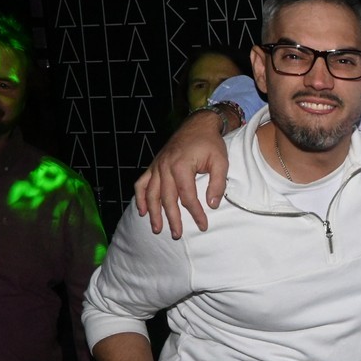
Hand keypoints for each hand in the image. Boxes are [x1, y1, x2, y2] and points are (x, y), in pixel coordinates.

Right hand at [134, 111, 229, 238]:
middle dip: (172, 219)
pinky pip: (142, 183)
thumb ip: (218, 183)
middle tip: (176, 235)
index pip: (187, 196)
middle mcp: (165, 167)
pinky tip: (142, 211)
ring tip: (157, 229)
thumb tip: (213, 204)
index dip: (195, 213)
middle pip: (167, 199)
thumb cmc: (210, 144)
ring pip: (151, 194)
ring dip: (153, 213)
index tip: (203, 225)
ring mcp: (157, 166)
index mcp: (182, 166)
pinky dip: (140, 197)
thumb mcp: (221, 161)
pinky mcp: (154, 165)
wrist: (198, 124)